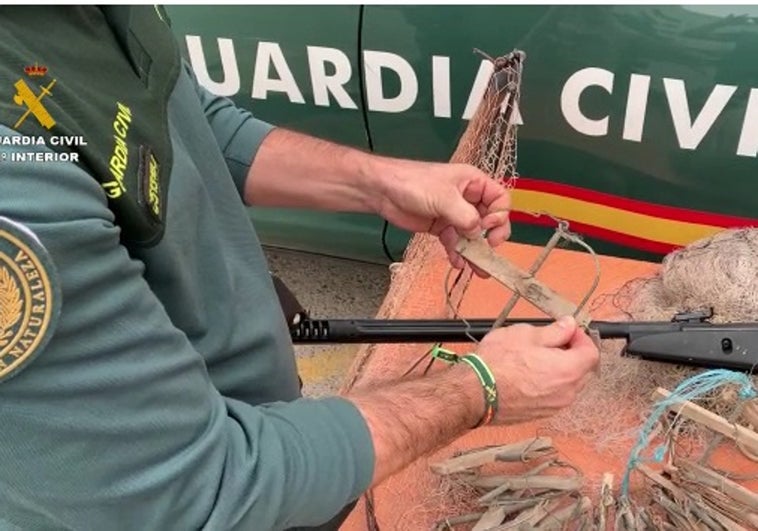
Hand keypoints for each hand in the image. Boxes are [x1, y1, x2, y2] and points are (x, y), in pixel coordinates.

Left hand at [375, 160, 510, 273]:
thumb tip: (478, 233)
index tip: (488, 228)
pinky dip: (457, 253)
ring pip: (472, 235)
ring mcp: (454, 214)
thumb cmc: (413, 183)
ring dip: (475, 252)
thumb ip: (465, 216)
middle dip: (490, 237)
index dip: (499, 215)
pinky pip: (455, 242)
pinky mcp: (441, 227)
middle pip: (488, 220)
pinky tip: (457, 262)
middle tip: (488, 251)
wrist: (384, 192)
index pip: (499, 199)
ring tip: (479, 270)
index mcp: (473, 183)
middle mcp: (467, 198)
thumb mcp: (444, 197)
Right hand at [473, 315, 599, 424]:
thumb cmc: (498, 363)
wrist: (475, 393)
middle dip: (573, 354)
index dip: (582, 338)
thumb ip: (554, 332)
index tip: (568, 330)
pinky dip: (548, 384)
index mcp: (568, 370)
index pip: (591, 352)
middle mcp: (567, 392)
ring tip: (537, 358)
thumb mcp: (525, 335)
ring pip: (568, 385)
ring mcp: (554, 406)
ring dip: (560, 370)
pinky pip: (554, 396)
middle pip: (583, 370)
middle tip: (552, 342)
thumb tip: (569, 325)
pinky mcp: (540, 414)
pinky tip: (528, 374)